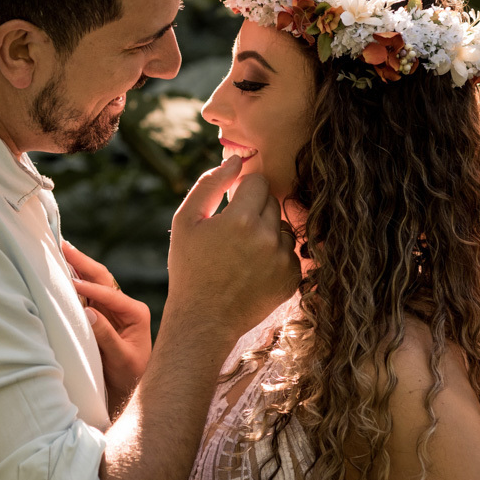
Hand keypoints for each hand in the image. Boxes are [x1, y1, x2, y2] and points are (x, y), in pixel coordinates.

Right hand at [63, 241, 150, 412]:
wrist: (130, 390)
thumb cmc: (130, 376)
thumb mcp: (121, 359)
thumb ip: (106, 336)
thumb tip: (88, 312)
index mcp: (136, 312)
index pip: (109, 293)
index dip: (88, 287)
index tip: (69, 283)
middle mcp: (126, 306)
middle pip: (103, 278)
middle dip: (82, 261)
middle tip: (62, 245)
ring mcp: (114, 309)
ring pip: (95, 282)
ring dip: (78, 266)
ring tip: (61, 251)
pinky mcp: (103, 315)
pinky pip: (89, 293)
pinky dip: (76, 281)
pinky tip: (64, 271)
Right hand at [165, 156, 300, 352]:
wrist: (204, 319)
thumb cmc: (190, 268)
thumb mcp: (187, 222)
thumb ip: (210, 184)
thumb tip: (235, 160)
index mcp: (242, 220)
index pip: (258, 182)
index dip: (242, 191)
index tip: (230, 206)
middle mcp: (268, 238)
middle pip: (272, 202)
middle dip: (254, 210)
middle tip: (232, 234)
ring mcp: (283, 260)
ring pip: (281, 226)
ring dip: (266, 232)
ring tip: (242, 253)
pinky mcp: (293, 278)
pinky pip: (289, 252)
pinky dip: (274, 256)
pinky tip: (253, 270)